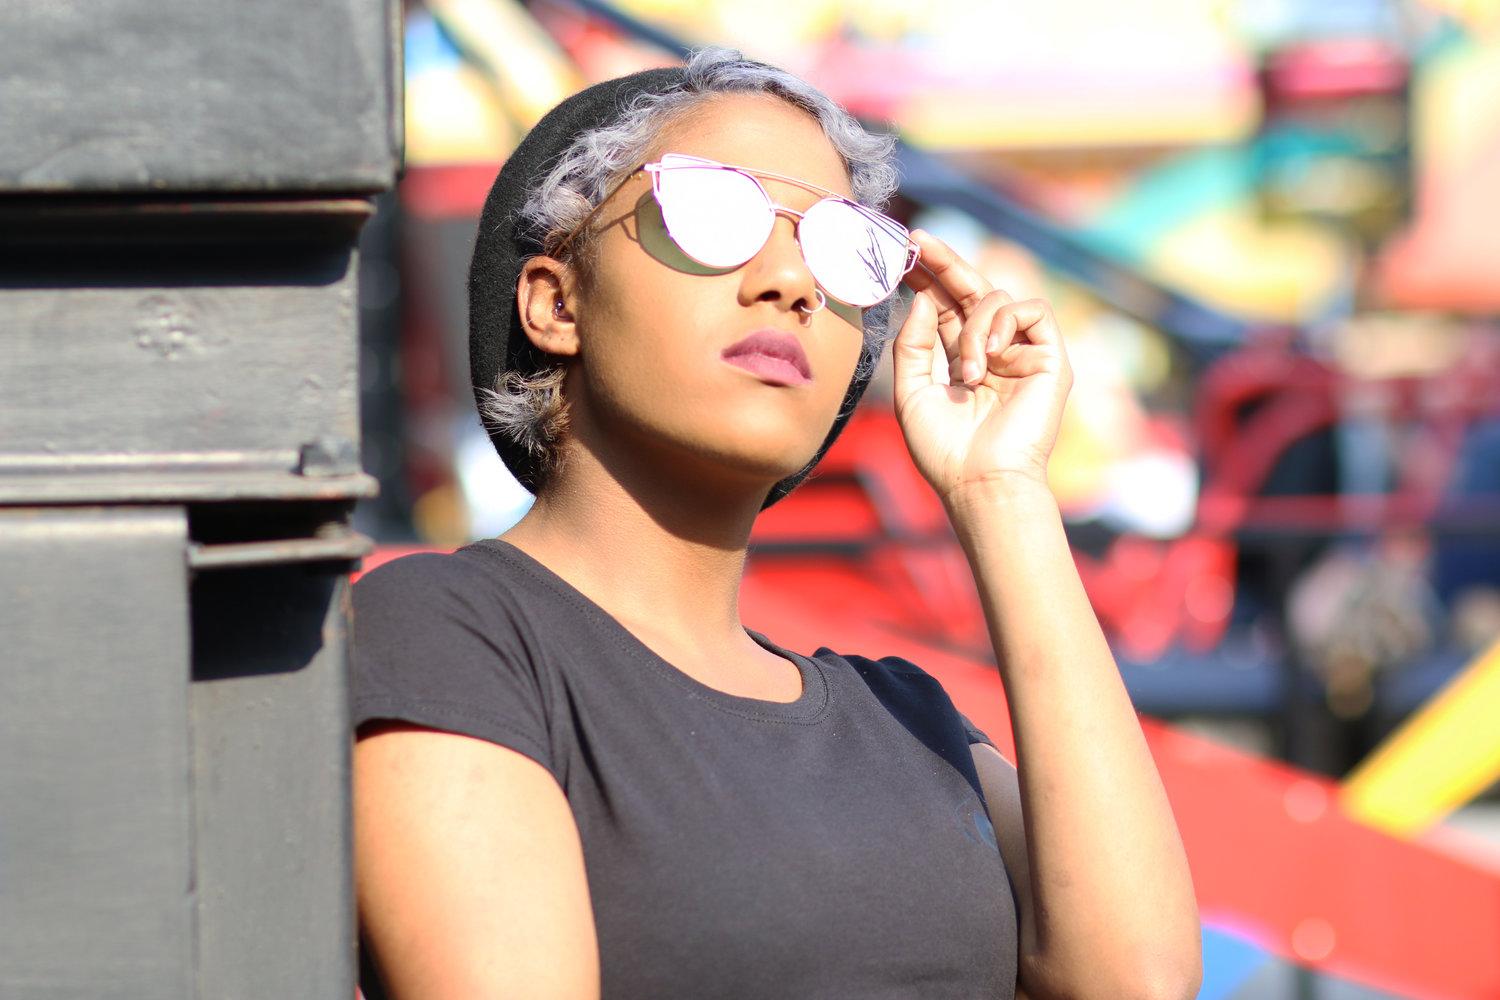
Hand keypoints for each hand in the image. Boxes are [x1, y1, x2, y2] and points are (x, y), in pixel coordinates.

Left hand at [892, 230, 1072, 505]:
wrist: (980, 481)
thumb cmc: (944, 450)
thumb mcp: (911, 392)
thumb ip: (914, 343)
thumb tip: (923, 298)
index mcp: (961, 358)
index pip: (945, 305)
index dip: (927, 278)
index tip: (903, 253)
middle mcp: (993, 350)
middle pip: (971, 289)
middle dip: (944, 262)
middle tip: (918, 240)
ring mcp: (1022, 352)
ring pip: (996, 299)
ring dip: (971, 328)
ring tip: (966, 372)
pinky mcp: (1049, 357)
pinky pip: (1031, 310)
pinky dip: (1002, 325)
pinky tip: (988, 358)